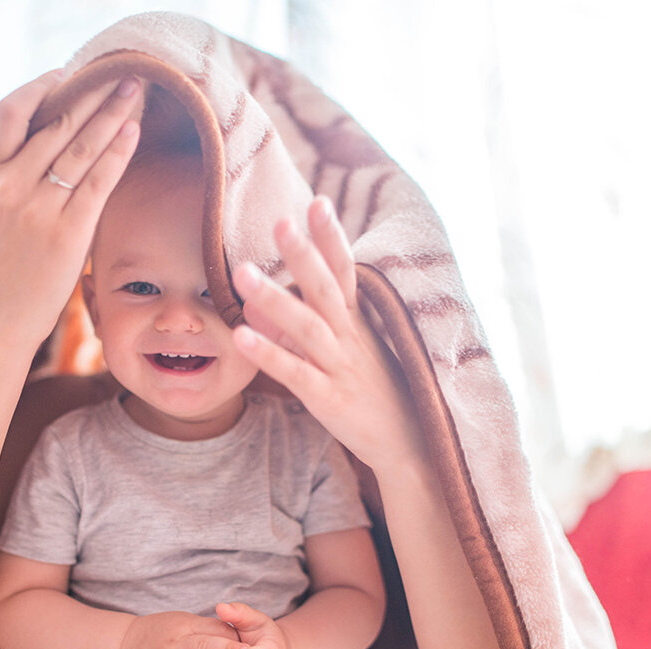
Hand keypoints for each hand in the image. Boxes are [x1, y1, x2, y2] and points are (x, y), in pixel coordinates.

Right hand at [0, 69, 141, 345]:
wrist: (0, 318)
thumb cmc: (5, 263)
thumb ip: (18, 173)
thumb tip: (57, 136)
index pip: (8, 113)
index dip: (38, 88)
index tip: (65, 74)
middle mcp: (9, 186)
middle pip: (56, 124)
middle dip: (92, 95)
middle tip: (121, 74)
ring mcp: (37, 209)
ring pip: (80, 148)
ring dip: (112, 115)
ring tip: (136, 92)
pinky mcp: (67, 233)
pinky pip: (98, 182)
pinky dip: (117, 153)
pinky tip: (133, 132)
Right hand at [118, 611, 244, 648]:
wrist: (126, 641)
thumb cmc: (166, 632)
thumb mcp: (187, 623)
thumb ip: (212, 629)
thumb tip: (240, 637)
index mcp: (187, 627)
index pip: (212, 630)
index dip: (231, 640)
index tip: (250, 648)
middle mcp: (174, 643)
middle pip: (199, 645)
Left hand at [231, 197, 423, 475]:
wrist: (409, 445)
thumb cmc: (376, 391)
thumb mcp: (352, 350)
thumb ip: (311, 323)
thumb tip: (263, 301)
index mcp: (359, 322)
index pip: (345, 270)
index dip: (331, 238)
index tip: (317, 201)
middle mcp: (351, 338)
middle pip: (325, 289)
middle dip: (302, 254)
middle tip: (279, 221)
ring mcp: (341, 367)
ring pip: (307, 326)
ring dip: (273, 298)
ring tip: (240, 272)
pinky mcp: (329, 399)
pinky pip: (295, 373)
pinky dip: (268, 353)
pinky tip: (240, 335)